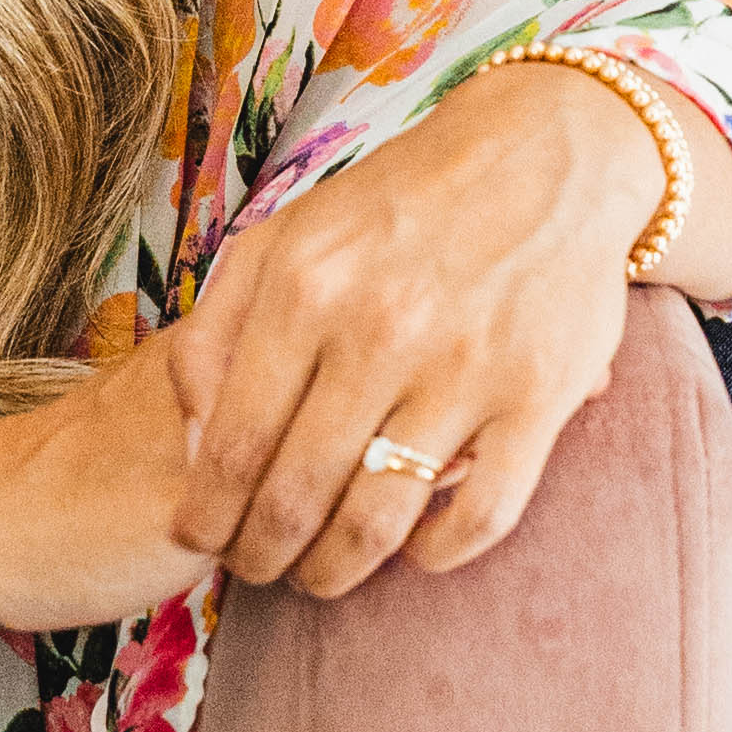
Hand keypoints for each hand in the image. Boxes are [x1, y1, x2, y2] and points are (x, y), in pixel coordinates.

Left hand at [0, 55, 688, 621]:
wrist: (544, 155)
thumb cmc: (399, 204)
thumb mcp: (287, 234)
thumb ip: (221, 326)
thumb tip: (188, 434)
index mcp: (306, 287)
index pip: (234, 443)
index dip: (209, 512)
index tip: (200, 539)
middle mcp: (381, 329)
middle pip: (298, 494)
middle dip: (264, 555)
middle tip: (258, 571)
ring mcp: (465, 367)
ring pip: (379, 519)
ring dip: (338, 569)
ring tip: (322, 576)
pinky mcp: (539, 395)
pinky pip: (482, 514)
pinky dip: (438, 552)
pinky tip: (414, 551)